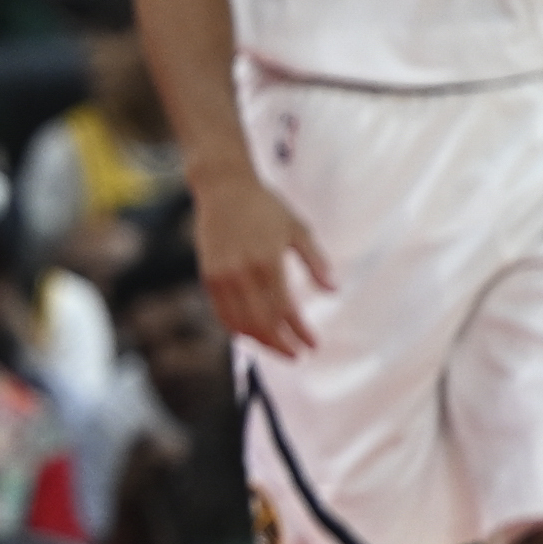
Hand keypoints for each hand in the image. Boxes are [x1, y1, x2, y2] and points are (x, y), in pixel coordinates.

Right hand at [193, 172, 333, 356]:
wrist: (223, 187)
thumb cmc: (266, 206)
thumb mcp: (298, 229)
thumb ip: (316, 261)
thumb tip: (334, 290)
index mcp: (268, 261)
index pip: (285, 310)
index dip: (299, 332)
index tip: (313, 345)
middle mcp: (242, 273)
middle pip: (262, 323)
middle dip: (282, 344)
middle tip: (298, 356)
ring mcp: (222, 276)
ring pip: (241, 323)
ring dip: (261, 341)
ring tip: (278, 347)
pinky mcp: (208, 277)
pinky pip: (222, 314)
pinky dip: (238, 329)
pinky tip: (252, 334)